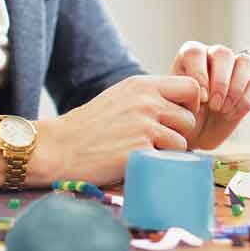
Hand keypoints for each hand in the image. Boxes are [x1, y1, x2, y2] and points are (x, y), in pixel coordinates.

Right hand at [35, 75, 200, 184]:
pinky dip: (157, 165)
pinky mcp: (141, 152)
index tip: (177, 119)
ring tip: (143, 153)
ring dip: (168, 153)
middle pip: (189, 118)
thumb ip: (149, 97)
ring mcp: (144, 126)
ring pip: (182, 142)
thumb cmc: (89, 127)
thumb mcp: (120, 97)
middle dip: (179, 134)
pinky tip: (136, 163)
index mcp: (142, 85)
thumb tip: (183, 108)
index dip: (190, 105)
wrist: (58, 148)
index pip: (191, 87)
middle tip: (158, 143)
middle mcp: (147, 102)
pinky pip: (169, 161)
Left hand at [169, 41, 249, 149]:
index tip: (200, 98)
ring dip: (236, 89)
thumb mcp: (175, 105)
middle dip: (221, 82)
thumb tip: (203, 92)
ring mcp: (233, 69)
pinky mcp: (249, 86)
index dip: (200, 74)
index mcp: (190, 56)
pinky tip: (231, 115)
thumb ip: (184, 94)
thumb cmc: (181, 116)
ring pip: (245, 62)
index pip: (196, 52)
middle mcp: (213, 57)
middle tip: (214, 105)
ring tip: (223, 110)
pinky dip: (245, 101)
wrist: (194, 134)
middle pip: (223, 53)